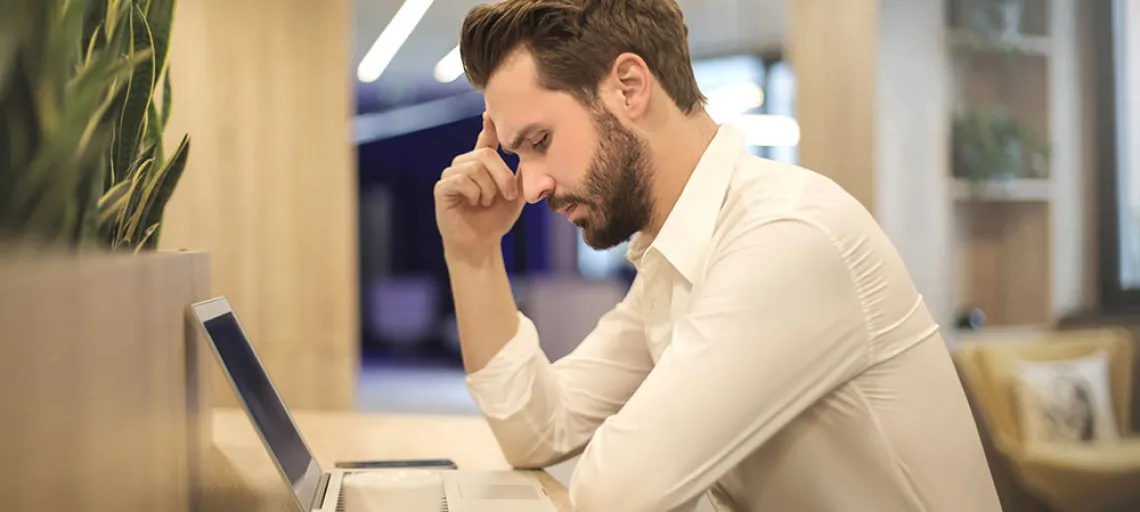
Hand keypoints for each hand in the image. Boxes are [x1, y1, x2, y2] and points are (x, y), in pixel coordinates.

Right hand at [434, 113, 524, 257]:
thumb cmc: (497, 219)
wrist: (481, 244)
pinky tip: (474, 202)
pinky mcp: (442, 188)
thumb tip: (534, 154)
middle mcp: (465, 165)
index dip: (489, 125)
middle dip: (502, 176)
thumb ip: (522, 175)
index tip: (490, 112)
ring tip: (487, 202)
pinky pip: (460, 179)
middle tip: (509, 195)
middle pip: (485, 154)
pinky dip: (474, 192)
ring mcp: (451, 175)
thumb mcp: (516, 195)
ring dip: (488, 188)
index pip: (485, 139)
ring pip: (474, 167)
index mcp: (482, 164)